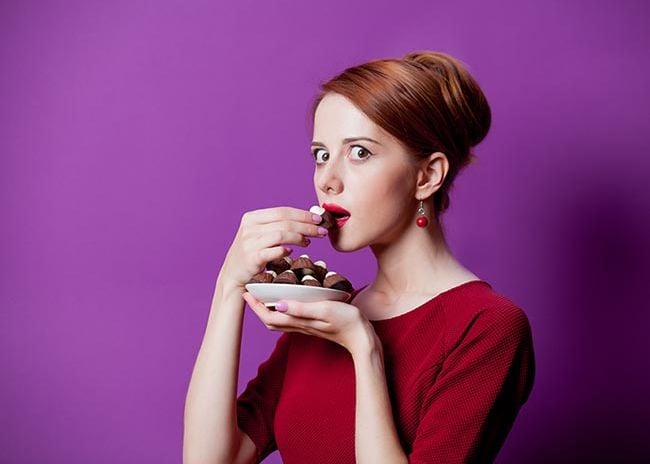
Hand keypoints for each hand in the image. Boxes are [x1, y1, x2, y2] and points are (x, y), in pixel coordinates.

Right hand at [218, 207, 326, 292]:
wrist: (233, 275)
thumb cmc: (253, 254)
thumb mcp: (261, 234)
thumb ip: (279, 226)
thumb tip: (308, 219)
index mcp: (252, 217)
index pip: (282, 211)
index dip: (303, 214)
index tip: (319, 219)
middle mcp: (249, 228)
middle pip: (284, 222)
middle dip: (306, 226)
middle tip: (321, 231)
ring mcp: (249, 243)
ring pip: (281, 235)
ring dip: (299, 237)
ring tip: (308, 242)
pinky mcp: (251, 258)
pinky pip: (273, 251)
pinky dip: (285, 250)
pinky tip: (292, 252)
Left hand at [242, 292, 377, 355]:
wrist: (362, 338)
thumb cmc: (347, 322)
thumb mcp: (324, 310)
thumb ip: (302, 308)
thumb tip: (278, 305)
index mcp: (299, 321)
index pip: (269, 317)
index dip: (255, 306)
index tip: (247, 292)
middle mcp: (299, 325)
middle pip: (270, 320)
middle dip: (258, 307)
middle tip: (253, 291)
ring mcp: (306, 326)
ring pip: (280, 319)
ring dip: (269, 307)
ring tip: (266, 292)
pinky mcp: (313, 324)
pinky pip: (291, 317)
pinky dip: (283, 307)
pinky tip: (288, 297)